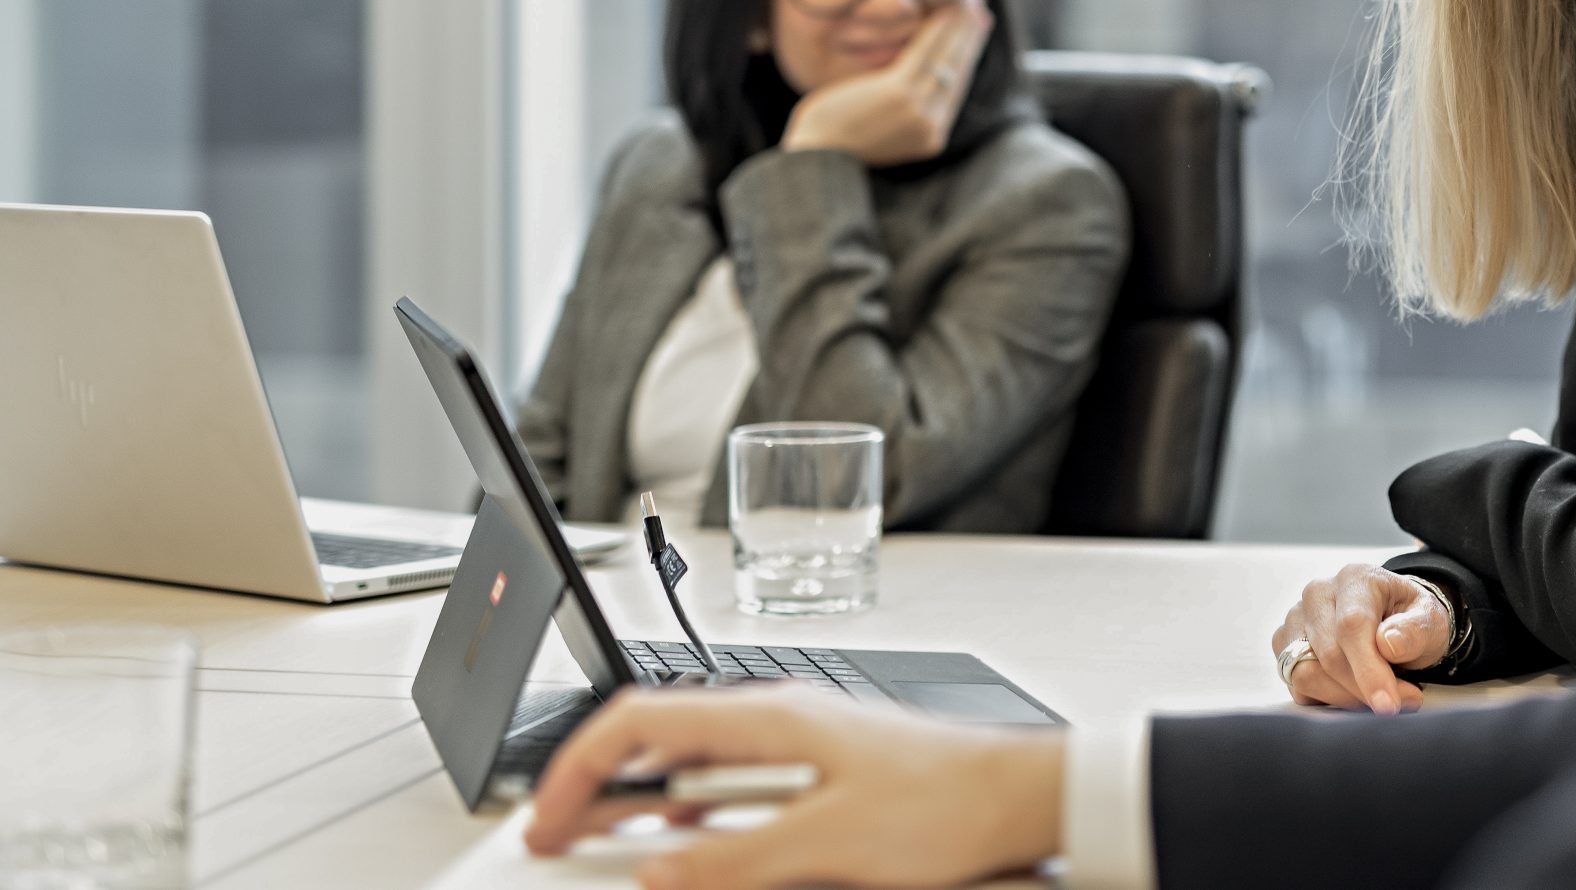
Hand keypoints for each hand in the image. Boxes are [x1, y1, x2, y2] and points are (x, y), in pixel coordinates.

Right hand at [524, 682, 1063, 889]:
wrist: (1019, 795)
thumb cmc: (944, 802)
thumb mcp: (829, 841)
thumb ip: (736, 858)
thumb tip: (659, 870)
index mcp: (769, 717)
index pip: (640, 719)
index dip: (578, 766)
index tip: (544, 818)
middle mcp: (777, 719)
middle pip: (657, 741)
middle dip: (594, 787)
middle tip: (551, 839)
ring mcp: (798, 743)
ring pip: (691, 766)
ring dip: (638, 804)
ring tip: (598, 846)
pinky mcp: (819, 772)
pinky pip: (732, 787)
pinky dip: (690, 815)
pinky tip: (683, 847)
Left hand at [781, 5, 992, 165]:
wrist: (814, 159)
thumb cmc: (832, 143)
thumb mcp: (878, 129)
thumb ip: (900, 108)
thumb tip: (906, 79)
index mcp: (928, 137)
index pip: (953, 93)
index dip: (966, 63)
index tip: (973, 41)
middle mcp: (930, 126)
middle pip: (957, 75)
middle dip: (971, 42)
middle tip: (981, 15)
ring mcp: (918, 110)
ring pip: (947, 61)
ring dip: (960, 30)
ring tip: (970, 7)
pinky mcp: (901, 92)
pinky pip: (925, 53)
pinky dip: (937, 31)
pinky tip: (945, 13)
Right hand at [1270, 563, 1450, 713]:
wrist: (1392, 621)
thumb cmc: (1410, 619)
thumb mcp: (1430, 619)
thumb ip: (1415, 630)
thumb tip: (1388, 645)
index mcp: (1355, 579)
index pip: (1352, 626)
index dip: (1368, 670)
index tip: (1388, 704)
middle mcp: (1317, 595)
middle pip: (1329, 656)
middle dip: (1364, 690)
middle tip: (1400, 703)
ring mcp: (1296, 621)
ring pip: (1307, 675)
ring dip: (1346, 698)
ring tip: (1381, 697)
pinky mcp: (1285, 648)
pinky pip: (1299, 687)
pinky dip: (1330, 700)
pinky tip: (1356, 692)